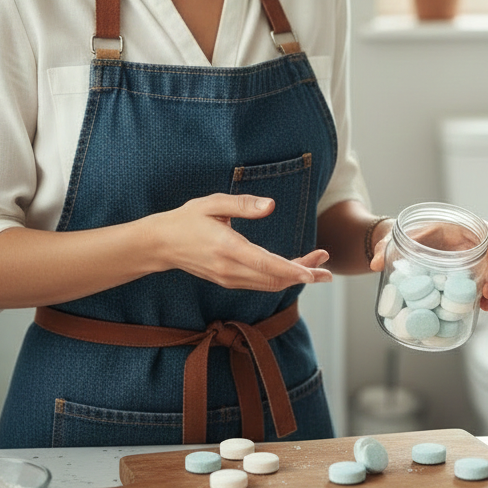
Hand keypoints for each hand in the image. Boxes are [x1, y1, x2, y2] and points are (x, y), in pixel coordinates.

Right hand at [147, 193, 331, 290]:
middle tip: (327, 269)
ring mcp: (229, 278)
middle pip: (274, 279)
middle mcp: (230, 269)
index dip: (292, 270)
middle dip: (303, 275)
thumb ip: (242, 204)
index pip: (266, 265)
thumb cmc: (187, 219)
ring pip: (269, 284)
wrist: (160, 244)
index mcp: (228, 248)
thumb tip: (270, 205)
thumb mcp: (212, 203)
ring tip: (319, 268)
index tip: (313, 272)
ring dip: (295, 277)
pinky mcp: (228, 280)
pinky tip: (294, 270)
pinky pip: (260, 284)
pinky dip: (280, 278)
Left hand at [369, 218, 487, 310]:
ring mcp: (470, 261)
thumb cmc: (402, 238)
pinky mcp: (466, 276)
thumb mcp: (394, 238)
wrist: (402, 249)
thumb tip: (373, 264)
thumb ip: (384, 247)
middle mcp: (468, 245)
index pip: (487, 231)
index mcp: (456, 230)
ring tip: (486, 301)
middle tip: (486, 288)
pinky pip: (482, 285)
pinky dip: (485, 296)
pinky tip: (483, 307)